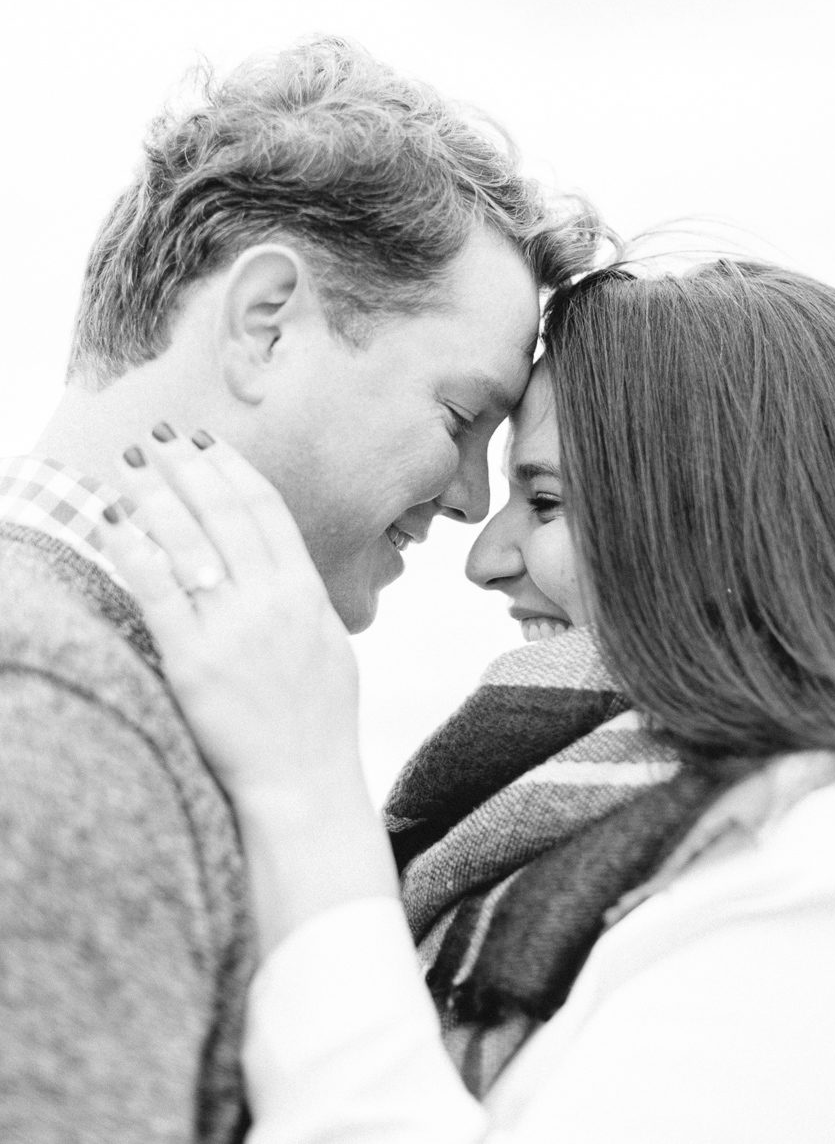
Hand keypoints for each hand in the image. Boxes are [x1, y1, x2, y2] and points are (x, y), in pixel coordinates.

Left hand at [99, 428, 397, 950]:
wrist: (305, 786)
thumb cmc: (320, 725)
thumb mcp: (330, 647)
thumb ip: (304, 598)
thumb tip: (279, 562)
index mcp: (306, 593)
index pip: (266, 512)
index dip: (233, 470)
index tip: (208, 442)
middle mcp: (271, 601)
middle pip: (223, 513)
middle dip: (188, 467)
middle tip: (160, 436)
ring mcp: (232, 629)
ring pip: (187, 541)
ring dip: (155, 494)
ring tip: (130, 463)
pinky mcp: (194, 662)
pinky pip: (157, 592)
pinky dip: (134, 551)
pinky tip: (115, 523)